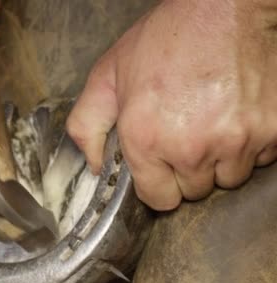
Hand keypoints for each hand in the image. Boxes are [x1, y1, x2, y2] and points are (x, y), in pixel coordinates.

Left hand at [67, 0, 276, 210]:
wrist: (224, 8)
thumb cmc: (166, 39)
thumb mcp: (107, 77)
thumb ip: (88, 126)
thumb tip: (96, 166)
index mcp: (147, 139)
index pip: (160, 199)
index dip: (158, 184)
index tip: (160, 168)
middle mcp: (192, 148)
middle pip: (195, 190)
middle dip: (187, 169)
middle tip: (184, 133)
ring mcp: (237, 141)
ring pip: (230, 177)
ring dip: (220, 158)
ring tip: (210, 121)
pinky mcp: (273, 131)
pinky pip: (261, 158)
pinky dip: (250, 142)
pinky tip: (235, 113)